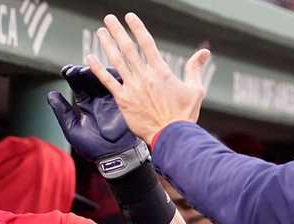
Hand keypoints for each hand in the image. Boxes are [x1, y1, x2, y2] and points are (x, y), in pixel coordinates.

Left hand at [47, 65, 138, 165]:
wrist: (115, 157)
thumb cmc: (94, 147)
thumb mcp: (73, 128)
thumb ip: (62, 111)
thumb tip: (50, 94)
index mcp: (86, 103)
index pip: (78, 84)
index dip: (72, 75)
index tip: (65, 71)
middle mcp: (99, 97)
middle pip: (90, 78)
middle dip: (82, 71)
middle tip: (74, 70)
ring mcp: (112, 97)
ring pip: (104, 78)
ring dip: (95, 72)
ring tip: (85, 71)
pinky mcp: (124, 100)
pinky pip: (120, 84)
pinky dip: (113, 75)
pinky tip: (105, 72)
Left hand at [84, 13, 209, 142]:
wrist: (171, 136)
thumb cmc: (184, 115)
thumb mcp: (195, 89)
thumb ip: (195, 68)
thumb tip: (204, 52)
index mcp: (161, 71)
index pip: (147, 43)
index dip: (137, 28)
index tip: (129, 17)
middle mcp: (144, 76)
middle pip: (128, 48)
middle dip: (118, 31)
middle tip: (109, 18)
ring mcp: (132, 88)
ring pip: (117, 61)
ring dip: (107, 44)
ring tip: (101, 31)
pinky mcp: (123, 100)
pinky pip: (107, 81)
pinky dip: (98, 69)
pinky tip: (90, 58)